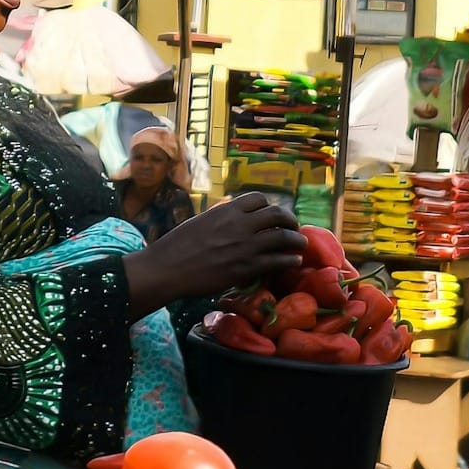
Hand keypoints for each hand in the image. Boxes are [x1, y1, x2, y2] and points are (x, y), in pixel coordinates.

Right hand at [124, 191, 304, 307]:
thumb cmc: (176, 246)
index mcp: (226, 210)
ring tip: (301, 245)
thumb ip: (220, 219)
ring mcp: (245, 246)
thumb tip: (232, 219)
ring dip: (297, 240)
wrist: (167, 269)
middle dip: (290, 220)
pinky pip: (278, 261)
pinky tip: (294, 262)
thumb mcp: (200, 222)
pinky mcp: (247, 268)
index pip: (259, 199)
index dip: (269, 206)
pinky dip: (290, 260)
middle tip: (294, 227)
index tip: (272, 216)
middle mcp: (240, 224)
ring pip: (283, 238)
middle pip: (277, 215)